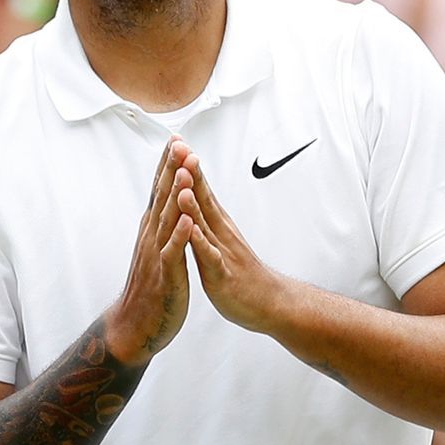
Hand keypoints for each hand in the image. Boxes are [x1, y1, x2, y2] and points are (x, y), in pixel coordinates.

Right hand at [105, 138, 194, 364]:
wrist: (133, 327)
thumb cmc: (148, 290)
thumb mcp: (154, 251)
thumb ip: (158, 227)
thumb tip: (161, 204)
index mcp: (153, 230)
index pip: (160, 192)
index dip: (168, 165)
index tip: (175, 139)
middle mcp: (152, 237)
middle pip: (162, 197)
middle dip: (171, 168)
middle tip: (178, 140)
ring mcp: (157, 256)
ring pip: (168, 219)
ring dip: (176, 194)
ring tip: (184, 170)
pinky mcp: (165, 276)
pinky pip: (173, 253)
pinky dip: (180, 236)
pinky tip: (187, 220)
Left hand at [177, 145, 286, 331]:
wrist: (268, 302)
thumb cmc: (242, 272)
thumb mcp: (220, 239)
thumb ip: (206, 217)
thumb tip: (193, 193)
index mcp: (217, 224)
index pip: (200, 189)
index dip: (186, 166)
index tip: (176, 143)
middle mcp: (220, 232)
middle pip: (203, 197)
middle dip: (190, 172)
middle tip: (180, 147)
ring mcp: (222, 251)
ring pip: (205, 223)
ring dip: (193, 201)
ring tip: (183, 181)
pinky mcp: (222, 274)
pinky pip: (210, 256)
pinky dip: (200, 242)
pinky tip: (193, 232)